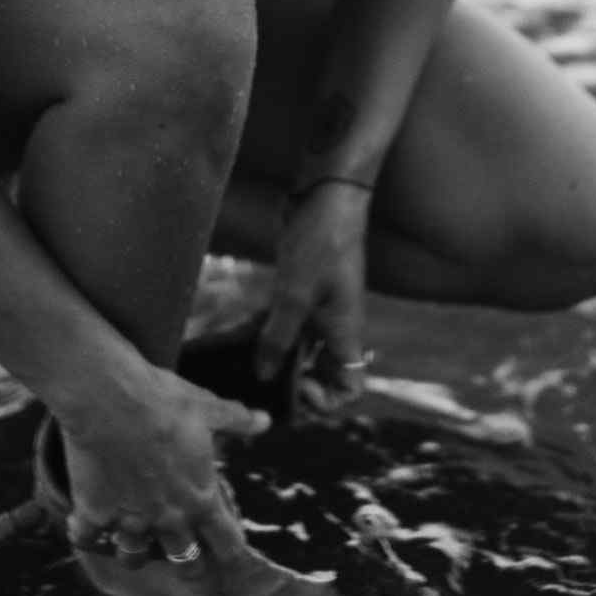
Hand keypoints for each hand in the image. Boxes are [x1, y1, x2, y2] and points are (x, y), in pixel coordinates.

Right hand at [60, 371, 268, 566]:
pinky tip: (81, 526)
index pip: (227, 542)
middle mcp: (167, 519)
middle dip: (190, 566)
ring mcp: (129, 520)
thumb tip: (265, 421)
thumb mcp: (208, 407)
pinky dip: (84, 534)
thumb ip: (238, 420)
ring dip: (135, 553)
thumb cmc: (165, 401)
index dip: (232, 550)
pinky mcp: (94, 513)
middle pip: (186, 563)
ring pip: (134, 558)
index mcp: (200, 498)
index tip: (231, 552)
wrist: (110, 398)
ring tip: (132, 544)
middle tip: (188, 563)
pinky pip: (87, 537)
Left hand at [254, 178, 372, 413]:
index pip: (350, 388)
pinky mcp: (304, 290)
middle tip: (265, 379)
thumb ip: (279, 338)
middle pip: (324, 374)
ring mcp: (321, 309)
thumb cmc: (321, 244)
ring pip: (305, 349)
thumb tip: (264, 376)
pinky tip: (245, 331)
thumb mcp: (294, 295)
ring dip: (281, 358)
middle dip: (298, 384)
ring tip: (248, 360)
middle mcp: (336, 327)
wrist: (328, 196)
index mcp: (345, 334)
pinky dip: (272, 331)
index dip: (326, 400)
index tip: (296, 385)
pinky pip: (291, 324)